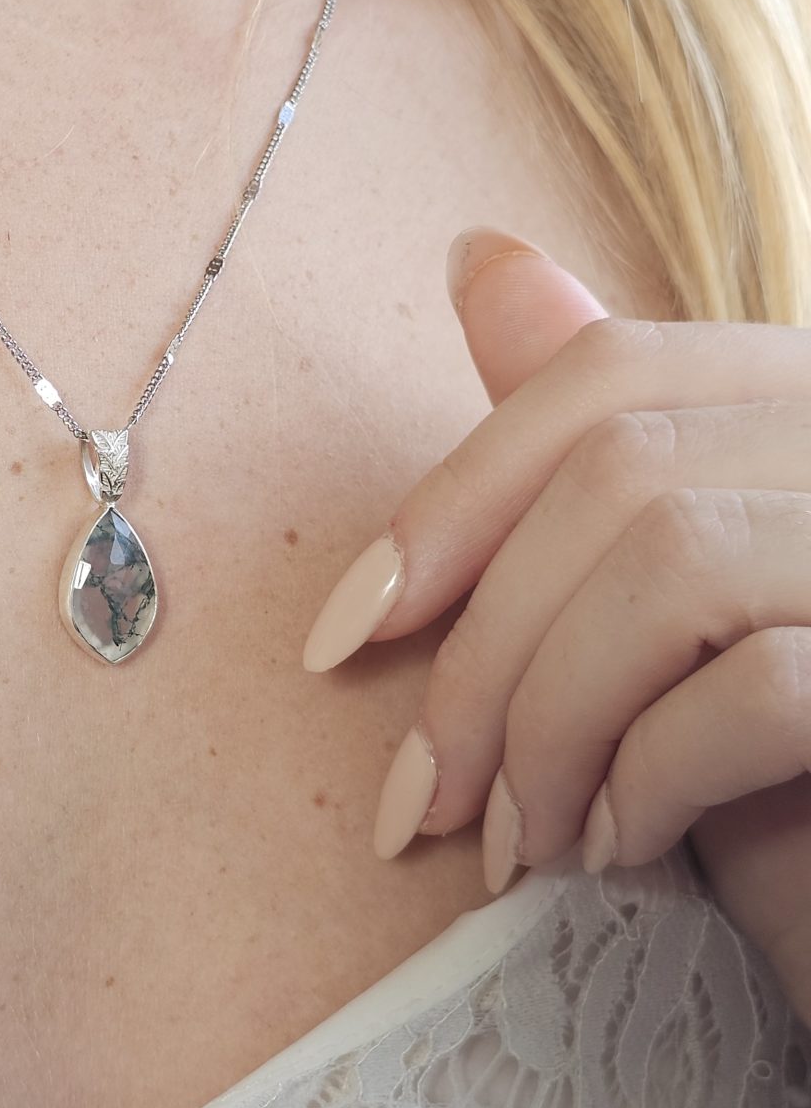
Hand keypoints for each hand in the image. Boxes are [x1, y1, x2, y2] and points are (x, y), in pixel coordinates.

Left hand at [302, 227, 810, 1026]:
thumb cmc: (781, 791)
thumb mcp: (658, 622)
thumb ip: (591, 453)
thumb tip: (477, 255)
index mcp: (807, 404)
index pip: (612, 375)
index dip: (453, 499)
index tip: (344, 636)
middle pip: (617, 469)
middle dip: (481, 654)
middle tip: (421, 801)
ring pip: (665, 564)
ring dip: (548, 728)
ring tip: (522, 841)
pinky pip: (749, 684)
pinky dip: (646, 782)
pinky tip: (622, 852)